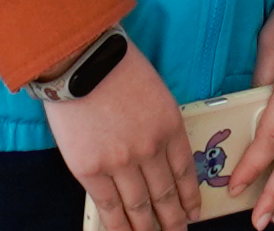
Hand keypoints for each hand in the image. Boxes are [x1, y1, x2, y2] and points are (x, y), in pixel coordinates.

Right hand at [44, 41, 197, 230]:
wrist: (80, 59)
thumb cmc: (116, 65)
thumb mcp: (155, 91)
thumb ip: (161, 124)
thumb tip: (160, 157)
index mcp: (170, 127)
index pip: (185, 173)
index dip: (189, 197)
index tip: (192, 213)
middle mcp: (150, 150)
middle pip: (165, 195)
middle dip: (173, 220)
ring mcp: (120, 163)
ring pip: (139, 207)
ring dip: (147, 228)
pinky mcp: (91, 170)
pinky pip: (109, 206)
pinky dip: (118, 224)